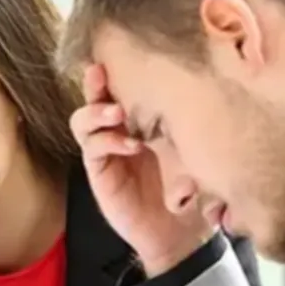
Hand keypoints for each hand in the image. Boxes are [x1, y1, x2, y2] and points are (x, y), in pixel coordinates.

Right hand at [70, 64, 212, 275]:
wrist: (181, 233)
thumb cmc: (191, 188)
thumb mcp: (194, 149)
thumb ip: (187, 123)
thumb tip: (200, 87)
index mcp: (142, 117)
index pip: (123, 86)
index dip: (118, 68)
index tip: (123, 52)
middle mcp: (119, 129)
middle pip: (96, 96)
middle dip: (96, 83)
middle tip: (102, 73)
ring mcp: (107, 150)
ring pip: (84, 121)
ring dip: (96, 112)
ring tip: (115, 113)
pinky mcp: (100, 172)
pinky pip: (93, 149)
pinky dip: (107, 142)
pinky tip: (129, 145)